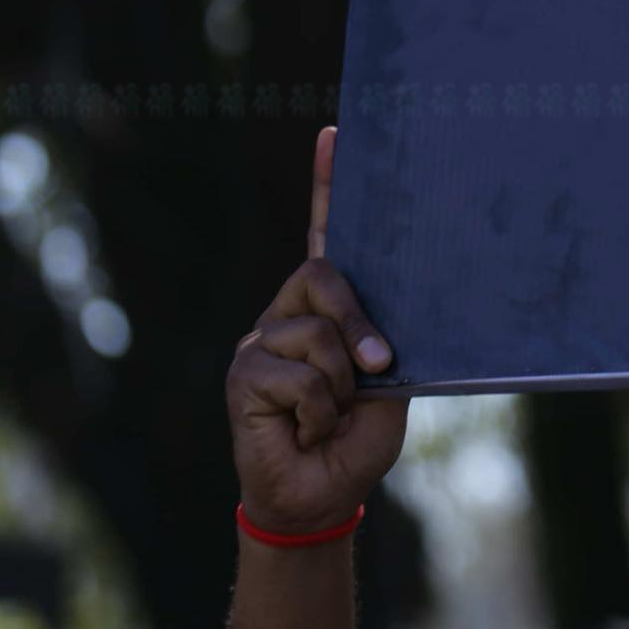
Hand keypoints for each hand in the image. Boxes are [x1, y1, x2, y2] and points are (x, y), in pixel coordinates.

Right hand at [227, 128, 407, 533]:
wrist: (323, 494)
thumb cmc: (357, 438)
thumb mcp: (386, 384)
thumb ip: (381, 343)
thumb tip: (383, 333)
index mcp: (328, 308)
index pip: (326, 237)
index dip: (328, 186)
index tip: (337, 133)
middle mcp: (288, 313)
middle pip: (325, 277)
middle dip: (360, 325)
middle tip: (378, 370)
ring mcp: (260, 340)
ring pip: (317, 335)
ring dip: (341, 386)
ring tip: (331, 417)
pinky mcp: (243, 374)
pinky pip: (298, 376)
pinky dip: (317, 411)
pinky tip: (305, 430)